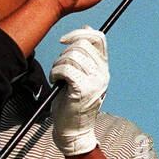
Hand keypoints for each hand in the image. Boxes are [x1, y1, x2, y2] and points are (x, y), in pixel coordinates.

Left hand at [50, 28, 108, 156]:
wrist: (73, 130)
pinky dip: (56, 73)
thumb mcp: (81, 74)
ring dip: (57, 64)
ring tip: (57, 77)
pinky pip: (66, 69)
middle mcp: (103, 73)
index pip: (98, 38)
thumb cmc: (72, 102)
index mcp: (103, 67)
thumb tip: (86, 28)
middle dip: (63, 53)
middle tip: (59, 68)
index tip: (63, 40)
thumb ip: (84, 54)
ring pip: (71, 56)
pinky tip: (56, 81)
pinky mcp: (83, 90)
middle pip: (81, 45)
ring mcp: (95, 82)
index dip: (79, 33)